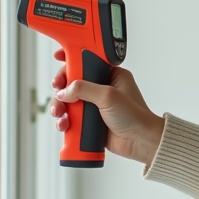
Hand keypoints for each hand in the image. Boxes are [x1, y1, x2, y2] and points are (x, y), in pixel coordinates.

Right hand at [49, 48, 164, 164]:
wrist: (140, 142)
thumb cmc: (135, 116)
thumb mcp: (109, 96)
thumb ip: (84, 89)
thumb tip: (64, 91)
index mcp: (111, 75)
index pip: (87, 61)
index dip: (72, 58)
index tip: (59, 57)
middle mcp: (102, 88)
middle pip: (73, 81)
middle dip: (62, 87)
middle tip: (58, 90)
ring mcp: (95, 105)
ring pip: (69, 101)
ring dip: (60, 106)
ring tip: (60, 113)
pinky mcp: (90, 120)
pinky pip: (71, 117)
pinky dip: (65, 120)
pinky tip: (64, 125)